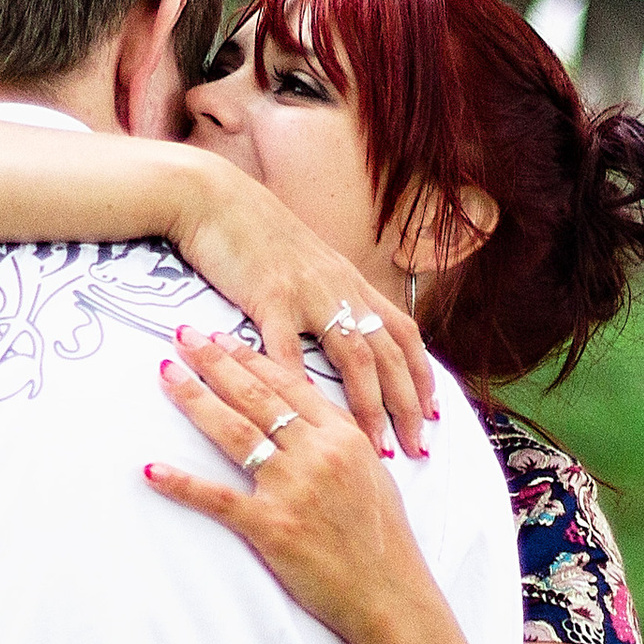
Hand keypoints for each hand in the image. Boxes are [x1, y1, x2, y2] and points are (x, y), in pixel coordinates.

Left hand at [145, 329, 446, 643]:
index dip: (250, 357)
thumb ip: (340, 440)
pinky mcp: (273, 527)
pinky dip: (182, 484)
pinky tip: (152, 470)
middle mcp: (318, 454)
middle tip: (183, 338)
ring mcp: (294, 489)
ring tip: (167, 375)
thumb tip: (309, 416)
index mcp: (344, 436)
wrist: (390, 594)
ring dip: (195, 401)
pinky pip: (218, 499)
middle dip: (215, 363)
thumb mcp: (373, 474)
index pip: (289, 383)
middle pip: (256, 397)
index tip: (221, 338)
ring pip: (235, 433)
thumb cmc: (383, 539)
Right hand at [165, 155, 433, 455]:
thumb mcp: (303, 261)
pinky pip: (288, 349)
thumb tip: (338, 328)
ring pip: (353, 356)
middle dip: (407, 404)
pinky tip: (304, 418)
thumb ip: (324, 293)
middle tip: (417, 447)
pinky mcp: (269, 296)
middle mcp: (340, 287)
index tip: (431, 413)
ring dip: (368, 405)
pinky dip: (300, 385)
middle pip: (389, 353)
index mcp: (350, 281)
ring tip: (374, 444)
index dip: (422, 374)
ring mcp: (308, 291)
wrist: (211, 197)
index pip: (404, 333)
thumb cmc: (250, 233)